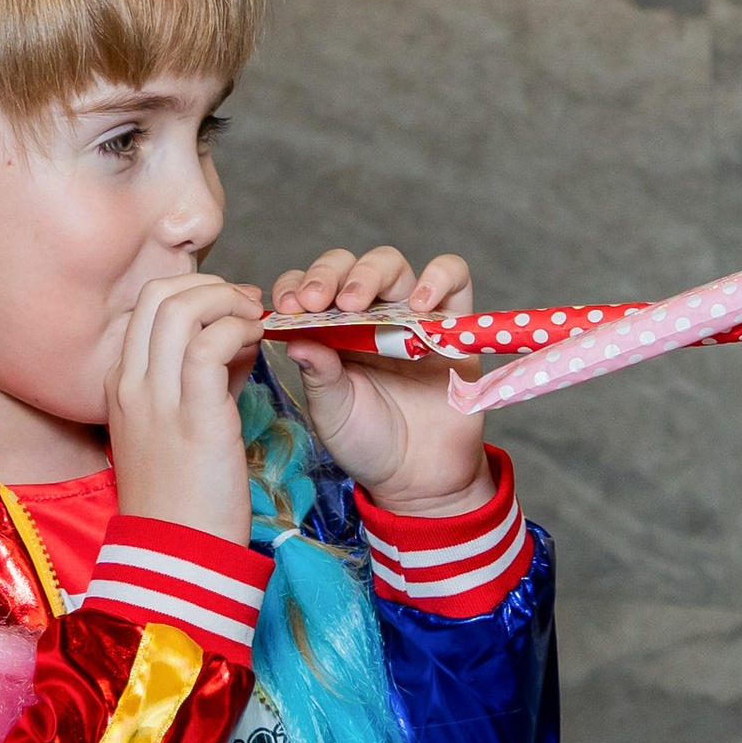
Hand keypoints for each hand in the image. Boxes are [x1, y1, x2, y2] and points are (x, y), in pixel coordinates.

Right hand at [108, 272, 264, 544]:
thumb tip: (238, 338)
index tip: (229, 307)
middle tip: (246, 304)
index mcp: (119, 385)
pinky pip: (211, 344)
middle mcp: (130, 383)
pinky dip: (238, 329)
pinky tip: (259, 343)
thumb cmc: (184, 495)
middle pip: (159, 295)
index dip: (193, 293)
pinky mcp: (194, 416)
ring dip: (227, 300)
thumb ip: (205, 377)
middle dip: (209, 284)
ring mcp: (157, 398)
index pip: (147, 308)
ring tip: (255, 320)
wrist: (177, 552)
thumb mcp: (181, 425)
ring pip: (182, 308)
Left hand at [271, 247, 492, 517]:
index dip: (295, 287)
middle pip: (347, 266)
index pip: (308, 289)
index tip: (287, 307)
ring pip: (391, 265)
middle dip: (327, 275)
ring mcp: (409, 316)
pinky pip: (454, 278)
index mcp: (329, 331)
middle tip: (316, 301)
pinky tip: (419, 302)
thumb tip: (295, 339)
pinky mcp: (453, 322)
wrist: (418, 477)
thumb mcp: (333, 412)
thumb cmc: (368, 442)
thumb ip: (318, 375)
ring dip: (370, 273)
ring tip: (356, 302)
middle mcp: (367, 315)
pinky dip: (438, 277)